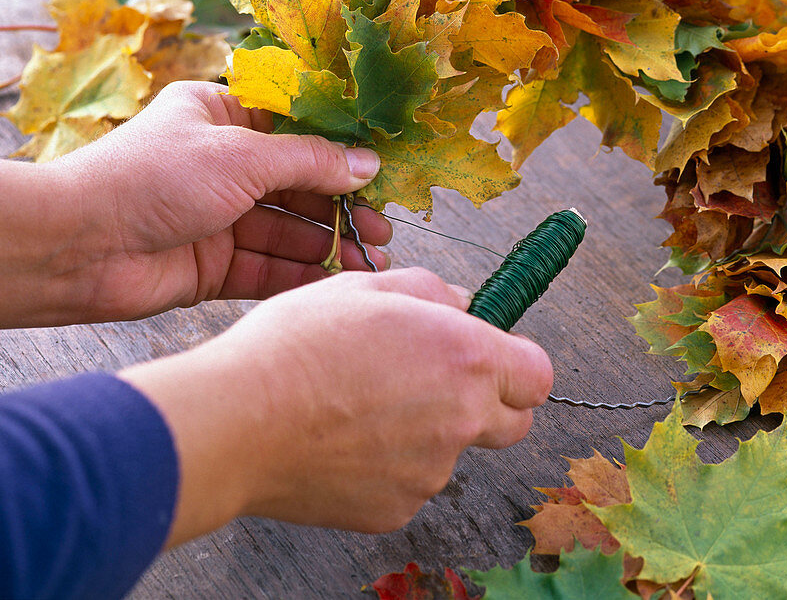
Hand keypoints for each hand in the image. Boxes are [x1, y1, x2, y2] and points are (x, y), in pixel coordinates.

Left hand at [7, 80, 390, 325]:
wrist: (78, 247)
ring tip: (372, 261)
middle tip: (383, 229)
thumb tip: (369, 164)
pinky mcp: (212, 265)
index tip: (383, 172)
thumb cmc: (152, 178)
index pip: (296, 130)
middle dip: (341, 207)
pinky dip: (300, 274)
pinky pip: (267, 268)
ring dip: (328, 245)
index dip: (340, 152)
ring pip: (286, 231)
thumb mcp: (242, 155)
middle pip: (297, 185)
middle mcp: (222, 165)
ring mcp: (218, 217)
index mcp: (223, 117)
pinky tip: (336, 281)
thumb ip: (311, 162)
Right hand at [118, 268, 553, 545]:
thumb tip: (462, 304)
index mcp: (467, 358)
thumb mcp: (368, 288)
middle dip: (490, 403)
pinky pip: (410, 482)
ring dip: (430, 430)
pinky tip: (346, 438)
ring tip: (364, 404)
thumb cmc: (296, 348)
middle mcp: (461, 420)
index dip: (518, 363)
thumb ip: (433, 291)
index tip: (492, 355)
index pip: (539, 375)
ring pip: (454, 451)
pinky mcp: (395, 509)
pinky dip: (391, 464)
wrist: (236, 422)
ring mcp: (430, 472)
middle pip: (514, 423)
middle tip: (437, 380)